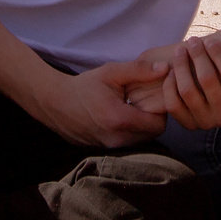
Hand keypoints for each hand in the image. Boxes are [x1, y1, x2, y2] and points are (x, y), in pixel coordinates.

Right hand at [29, 60, 168, 147]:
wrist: (55, 103)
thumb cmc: (84, 86)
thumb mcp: (111, 72)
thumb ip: (139, 70)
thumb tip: (165, 69)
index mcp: (119, 119)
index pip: (158, 124)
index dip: (161, 111)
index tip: (155, 97)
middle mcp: (116, 139)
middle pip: (152, 134)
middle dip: (154, 118)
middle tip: (146, 102)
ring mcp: (110, 147)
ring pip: (141, 140)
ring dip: (143, 126)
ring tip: (134, 108)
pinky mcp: (105, 150)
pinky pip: (128, 143)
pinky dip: (130, 131)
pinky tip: (122, 116)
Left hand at [134, 36, 220, 130]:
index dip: (219, 54)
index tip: (211, 40)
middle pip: (207, 80)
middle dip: (198, 55)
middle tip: (194, 40)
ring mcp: (205, 123)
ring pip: (188, 91)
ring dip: (182, 66)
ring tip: (181, 49)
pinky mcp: (188, 124)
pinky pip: (174, 104)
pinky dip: (170, 85)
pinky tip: (172, 69)